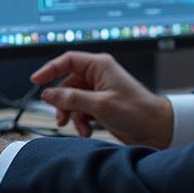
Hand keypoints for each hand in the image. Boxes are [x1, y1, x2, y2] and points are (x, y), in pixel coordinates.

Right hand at [32, 51, 172, 148]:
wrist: (157, 129)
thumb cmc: (136, 111)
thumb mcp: (99, 105)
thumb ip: (71, 98)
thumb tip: (48, 94)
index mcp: (100, 66)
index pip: (68, 60)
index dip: (50, 69)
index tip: (36, 81)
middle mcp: (99, 76)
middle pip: (67, 83)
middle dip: (63, 102)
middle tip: (60, 117)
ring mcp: (100, 91)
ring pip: (73, 99)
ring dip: (72, 115)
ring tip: (79, 128)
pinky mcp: (102, 106)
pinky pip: (82, 110)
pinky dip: (81, 121)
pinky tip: (87, 132)